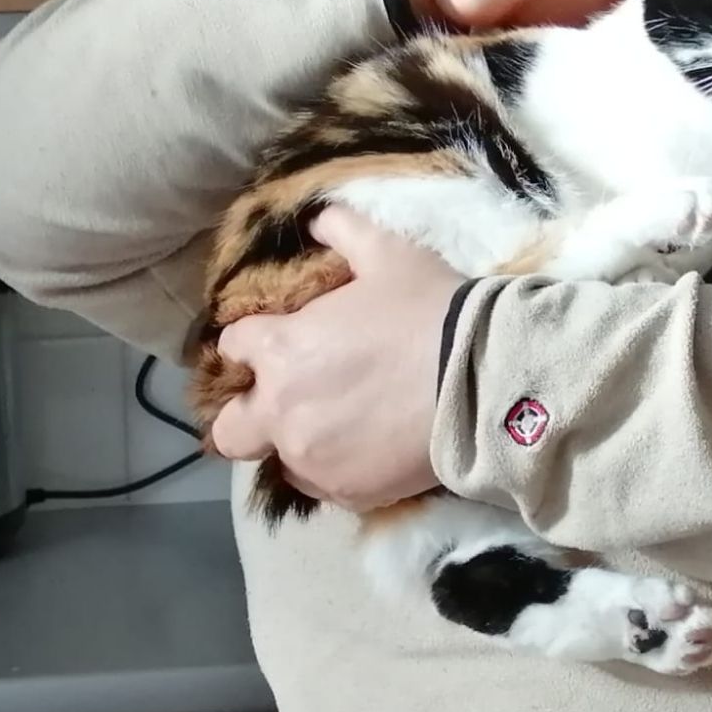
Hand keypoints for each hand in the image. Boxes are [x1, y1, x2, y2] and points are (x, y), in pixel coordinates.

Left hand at [211, 207, 463, 510]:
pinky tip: (368, 448)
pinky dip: (337, 468)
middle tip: (284, 402)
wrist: (483, 381)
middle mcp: (282, 411)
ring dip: (299, 441)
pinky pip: (323, 485)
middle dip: (245, 415)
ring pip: (280, 459)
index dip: (252, 340)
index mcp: (280, 350)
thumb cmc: (429, 311)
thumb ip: (342, 231)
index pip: (234, 346)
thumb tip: (316, 218)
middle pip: (229, 430)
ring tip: (341, 425)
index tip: (274, 341)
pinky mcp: (346, 492)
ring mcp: (312, 458)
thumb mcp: (388, 254)